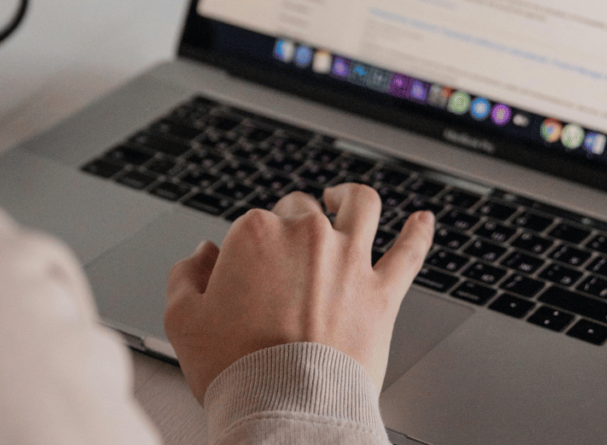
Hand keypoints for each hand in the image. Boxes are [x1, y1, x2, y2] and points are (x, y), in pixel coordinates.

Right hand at [165, 184, 434, 403]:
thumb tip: (202, 255)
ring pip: (361, 206)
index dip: (247, 248)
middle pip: (301, 209)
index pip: (252, 222)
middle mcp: (307, 235)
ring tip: (343, 200)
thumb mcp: (183, 320)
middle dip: (292, 223)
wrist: (287, 408)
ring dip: (350, 198)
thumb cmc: (235, 368)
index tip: (244, 272)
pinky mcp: (382, 291)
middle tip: (285, 255)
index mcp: (256, 234)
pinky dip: (418, 233)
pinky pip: (410, 252)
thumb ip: (187, 275)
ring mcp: (349, 259)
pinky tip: (422, 220)